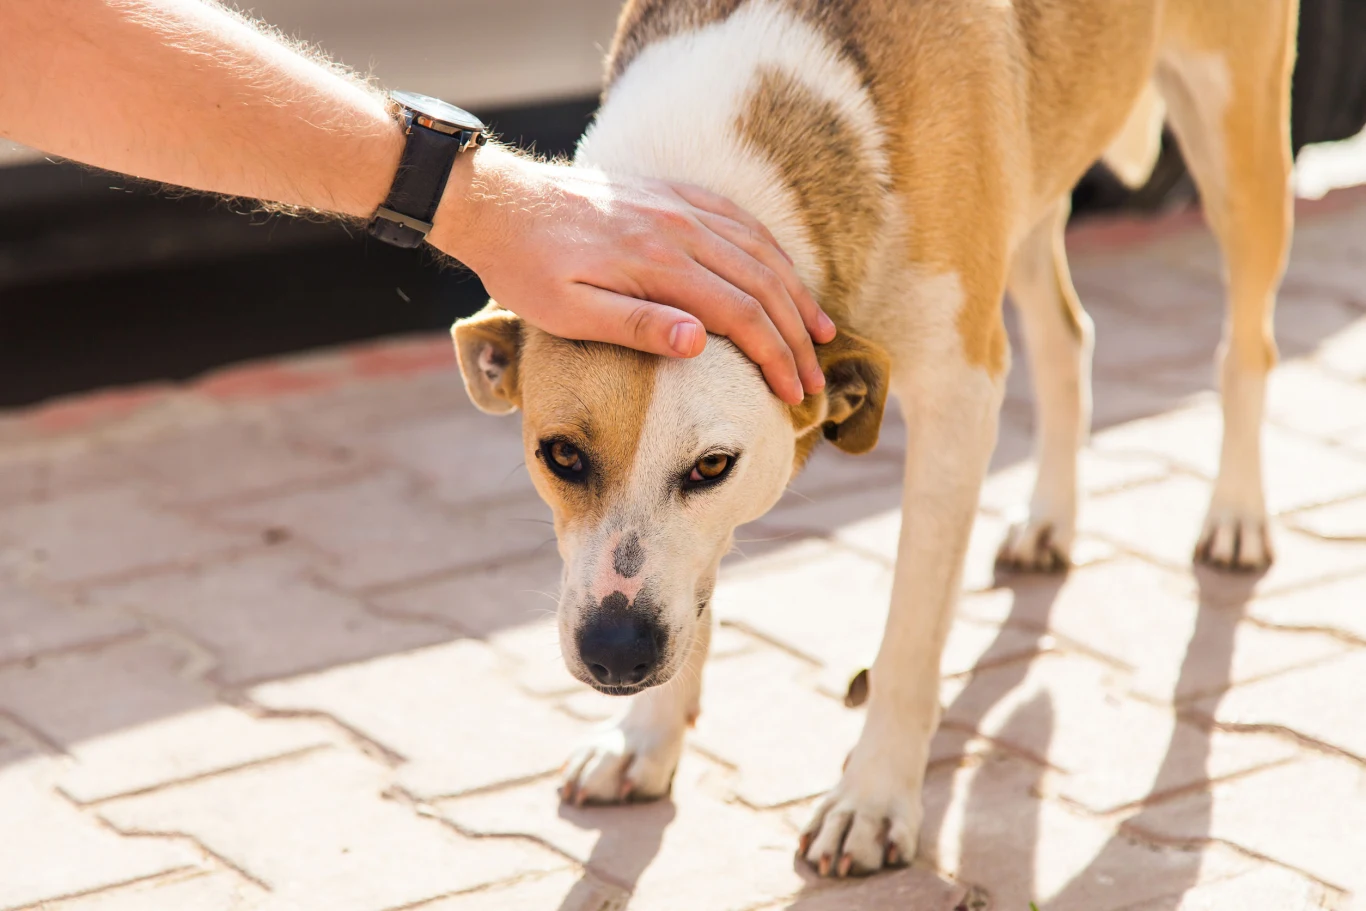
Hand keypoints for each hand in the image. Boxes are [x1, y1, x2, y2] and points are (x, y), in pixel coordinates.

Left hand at [431, 146, 834, 404]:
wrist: (496, 203)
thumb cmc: (527, 267)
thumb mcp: (569, 312)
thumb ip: (636, 325)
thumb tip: (700, 343)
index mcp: (659, 263)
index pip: (741, 315)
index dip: (775, 357)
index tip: (793, 393)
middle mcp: (680, 229)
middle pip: (763, 284)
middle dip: (798, 336)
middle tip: (817, 379)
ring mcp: (678, 206)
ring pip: (759, 250)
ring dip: (796, 293)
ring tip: (820, 332)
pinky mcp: (670, 195)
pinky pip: (737, 220)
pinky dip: (770, 251)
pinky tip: (782, 272)